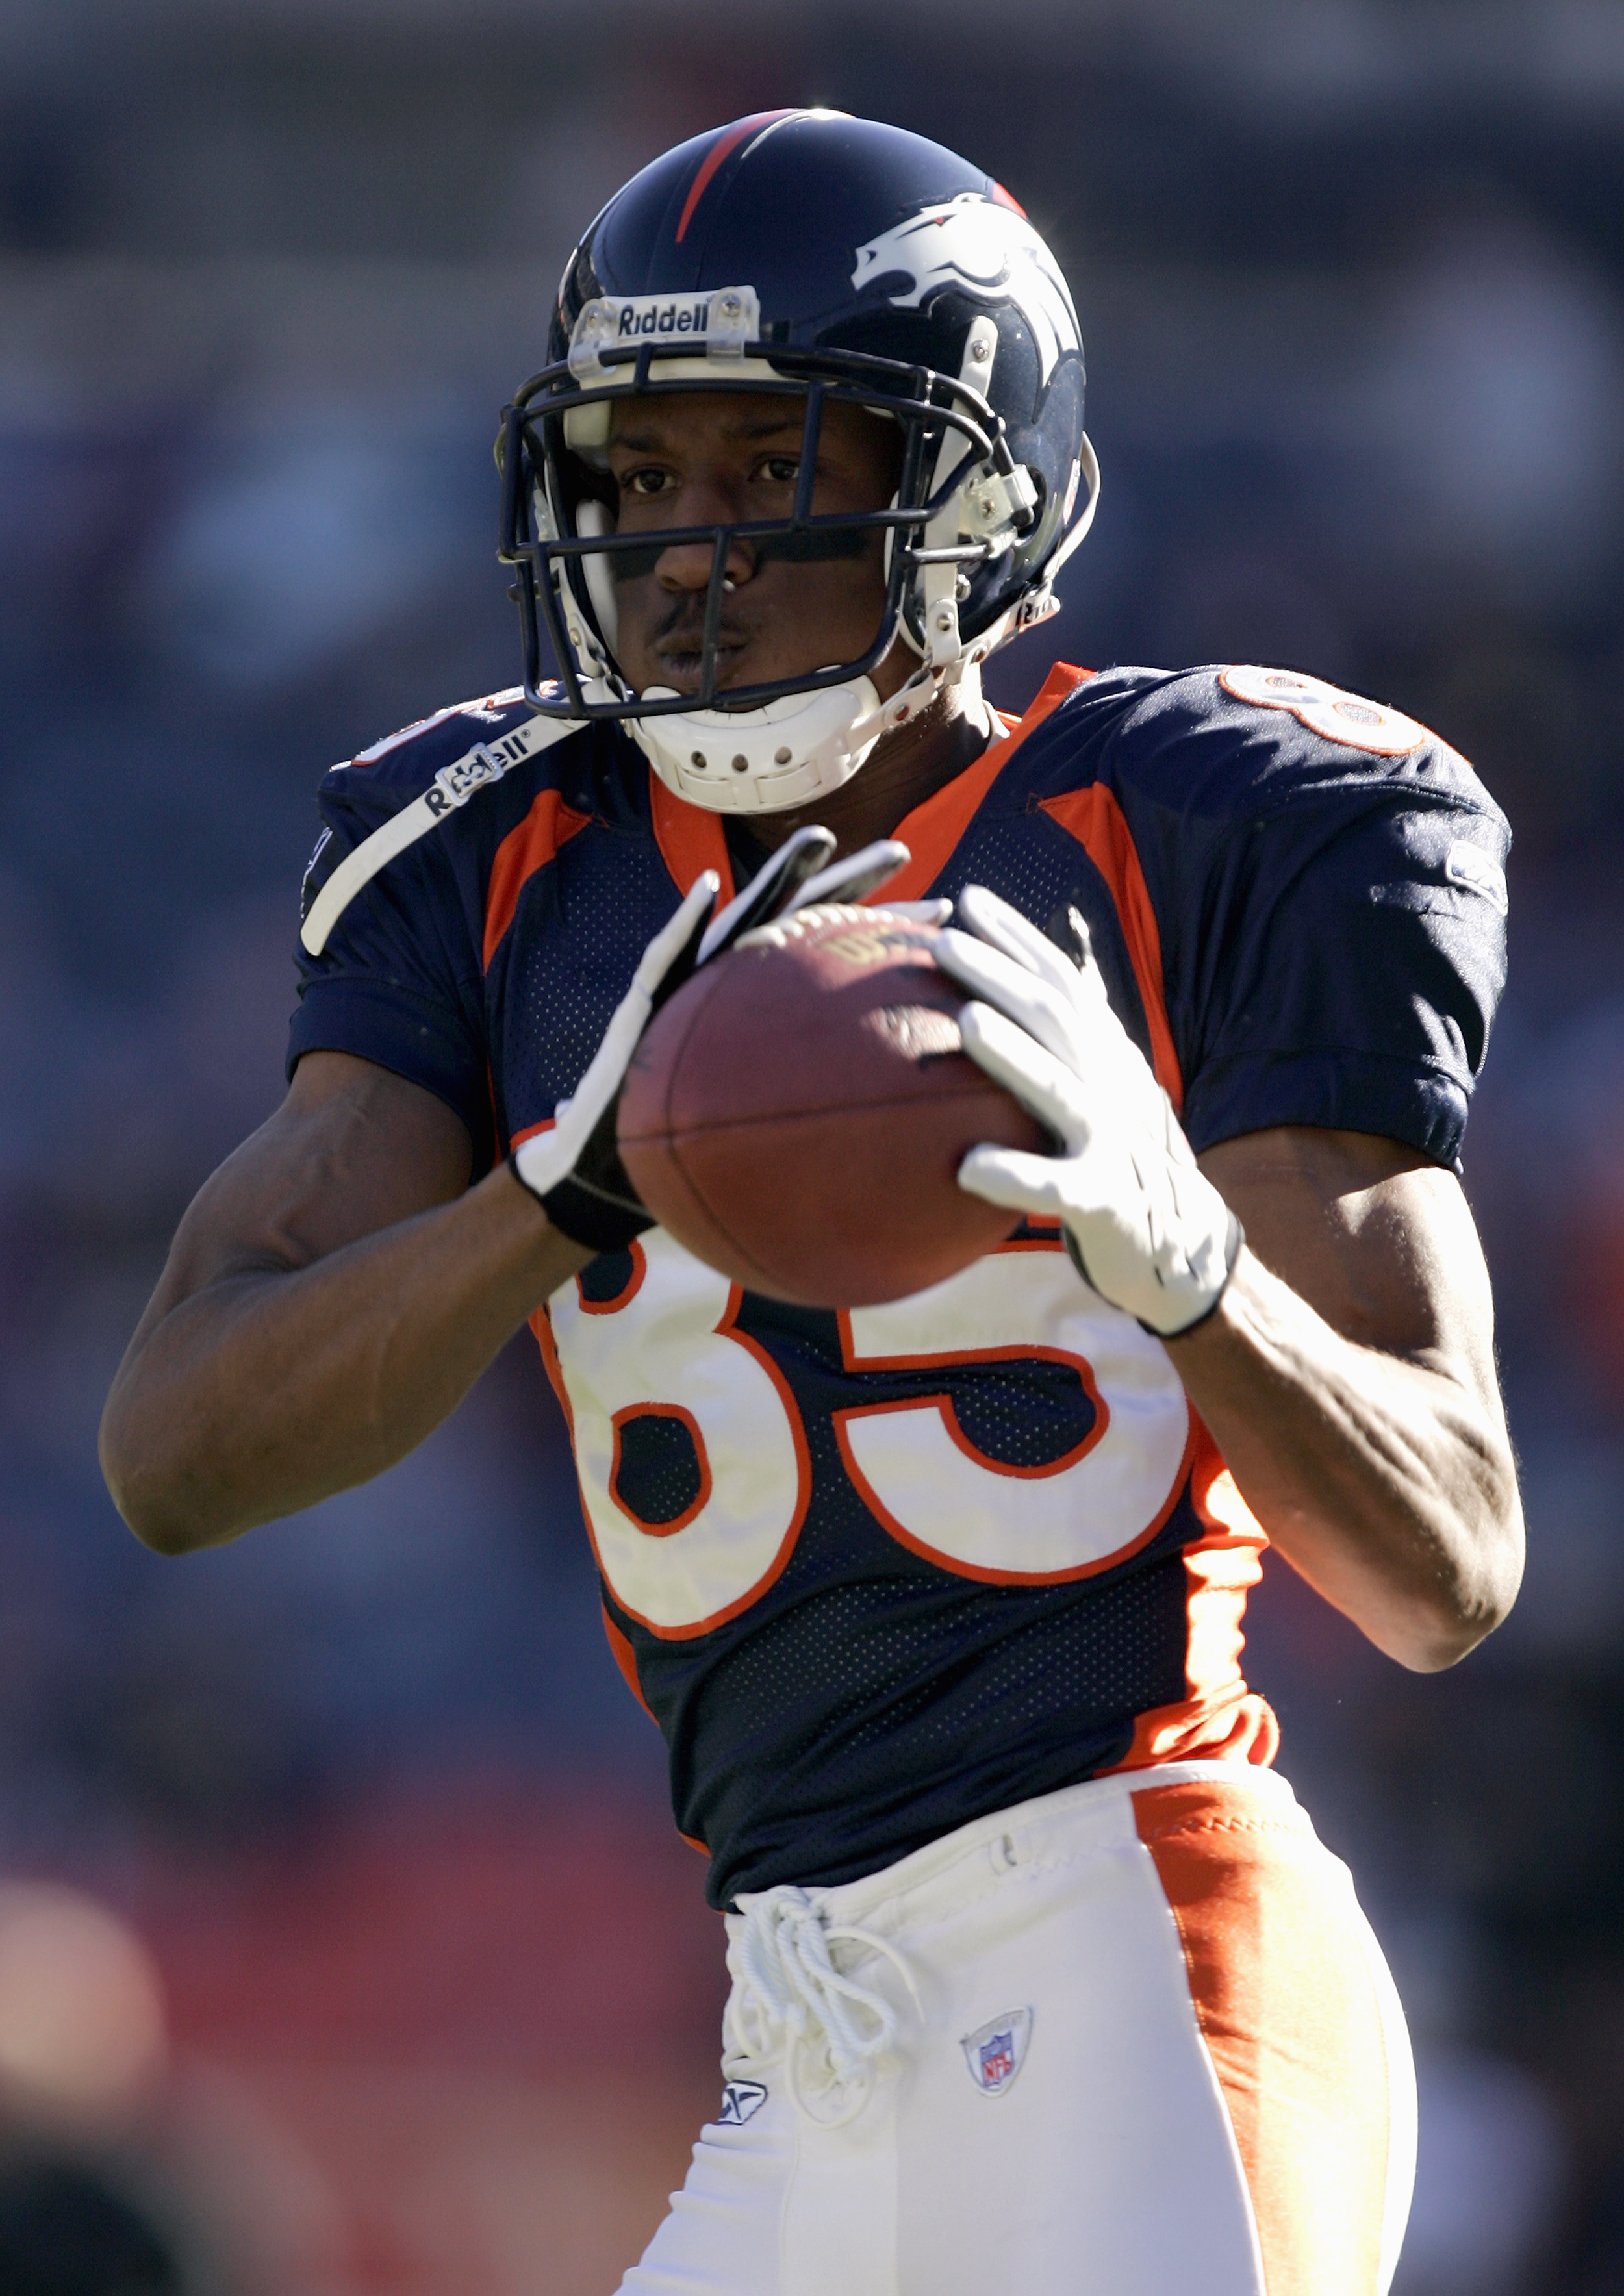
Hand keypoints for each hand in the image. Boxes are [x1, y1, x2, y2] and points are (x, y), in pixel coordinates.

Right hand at [513, 826, 921, 1249]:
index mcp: (765, 1007)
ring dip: (777, 877)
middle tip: (903, 851)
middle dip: (849, 881)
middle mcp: (731, 985)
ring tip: (817, 841)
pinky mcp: (638, 1005)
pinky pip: (664, 958)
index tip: (947, 911)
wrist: (601, 1172)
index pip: (837, 957)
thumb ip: (814, 1119)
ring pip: (739, 920)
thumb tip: (899, 1142)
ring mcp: (684, 988)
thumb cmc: (681, 1157)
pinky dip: (684, 923)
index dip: (887, 929)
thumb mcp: (762, 1140)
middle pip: (800, 919)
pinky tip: (709, 891)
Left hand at [934, 885, 1241, 1336]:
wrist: (1185, 1246)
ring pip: (1058, 1090)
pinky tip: (967, 1169)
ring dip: (1012, 1054)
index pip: (1061, 982)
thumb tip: (1013, 990)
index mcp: (1104, 1056)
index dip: (1018, 938)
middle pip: (1055, 1018)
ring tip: (966, 1023)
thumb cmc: (1121, 1161)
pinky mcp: (1104, 1199)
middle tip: (944, 942)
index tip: (967, 899)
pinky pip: (1057, 1188)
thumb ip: (1066, 1045)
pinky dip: (1015, 1176)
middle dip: (1001, 973)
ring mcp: (1110, 1140)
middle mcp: (1110, 1085)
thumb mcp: (1100, 1091)